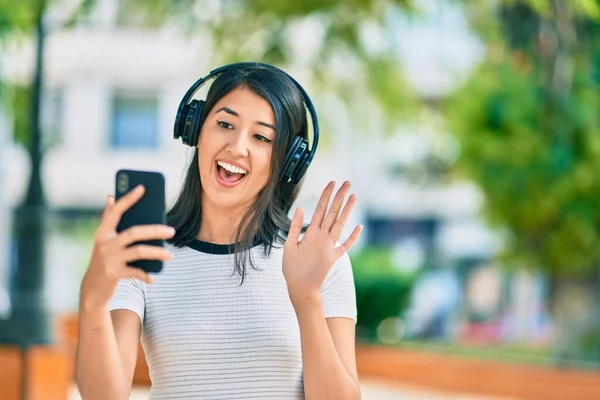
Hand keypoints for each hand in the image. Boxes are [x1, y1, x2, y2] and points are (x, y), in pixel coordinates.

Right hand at [79, 185, 174, 310]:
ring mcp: (109, 259)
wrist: (91, 289)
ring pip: (139, 251)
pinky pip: (136, 272)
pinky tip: (154, 278)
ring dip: (157, 253)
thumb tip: (110, 196)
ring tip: (171, 255)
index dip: (129, 199)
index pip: (116, 211)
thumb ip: (108, 220)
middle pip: (134, 232)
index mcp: (103, 232)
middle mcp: (104, 243)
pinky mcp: (113, 274)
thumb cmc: (104, 260)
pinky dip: (147, 275)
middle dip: (155, 230)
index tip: (142, 187)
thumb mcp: (103, 240)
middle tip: (172, 231)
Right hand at [283, 181, 362, 306]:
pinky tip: (359, 226)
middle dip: (340, 197)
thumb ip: (295, 227)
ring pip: (341, 225)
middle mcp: (323, 238)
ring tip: (354, 196)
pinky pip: (346, 245)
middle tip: (347, 183)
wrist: (302, 289)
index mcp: (311, 234)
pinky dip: (353, 236)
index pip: (320, 209)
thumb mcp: (288, 247)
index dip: (326, 195)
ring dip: (348, 210)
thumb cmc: (292, 269)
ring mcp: (331, 248)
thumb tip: (300, 208)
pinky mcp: (335, 257)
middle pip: (333, 213)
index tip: (332, 183)